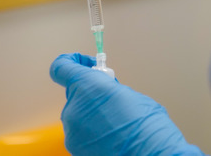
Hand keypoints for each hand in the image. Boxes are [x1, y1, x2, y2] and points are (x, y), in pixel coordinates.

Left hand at [50, 53, 203, 155]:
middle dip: (92, 94)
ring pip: (79, 116)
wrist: (149, 154)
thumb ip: (109, 89)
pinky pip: (82, 134)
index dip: (72, 63)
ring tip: (117, 123)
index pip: (61, 67)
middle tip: (113, 100)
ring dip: (94, 115)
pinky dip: (94, 133)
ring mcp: (72, 132)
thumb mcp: (130, 94)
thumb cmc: (146, 125)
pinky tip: (113, 136)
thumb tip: (105, 92)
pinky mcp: (75, 149)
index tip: (86, 65)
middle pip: (75, 94)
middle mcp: (74, 108)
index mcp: (87, 86)